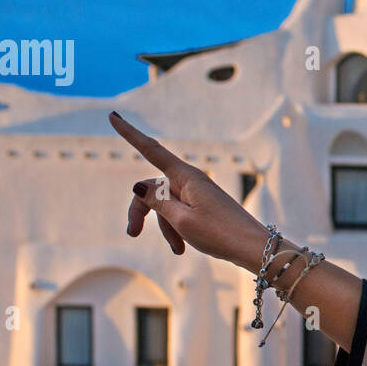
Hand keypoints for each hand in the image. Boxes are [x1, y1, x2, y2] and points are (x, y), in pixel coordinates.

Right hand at [109, 111, 262, 266]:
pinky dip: (176, 230)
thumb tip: (139, 186)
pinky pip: (178, 213)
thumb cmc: (221, 233)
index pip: (150, 150)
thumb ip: (157, 201)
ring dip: (164, 228)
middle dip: (140, 210)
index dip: (130, 134)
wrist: (253, 248)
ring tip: (178, 250)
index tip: (113, 115)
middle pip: (152, 187)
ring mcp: (197, 193)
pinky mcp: (202, 206)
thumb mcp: (182, 219)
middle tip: (132, 234)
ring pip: (164, 205)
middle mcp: (190, 180)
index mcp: (186, 177)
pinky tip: (183, 248)